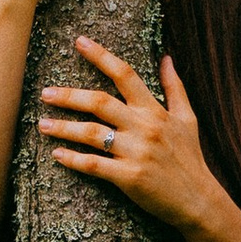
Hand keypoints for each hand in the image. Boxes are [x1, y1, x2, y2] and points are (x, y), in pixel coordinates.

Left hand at [36, 39, 214, 234]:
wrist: (198, 199)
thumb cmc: (190, 158)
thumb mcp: (187, 119)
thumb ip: (175, 87)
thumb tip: (167, 58)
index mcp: (154, 111)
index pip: (125, 75)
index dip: (101, 56)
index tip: (79, 42)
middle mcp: (143, 127)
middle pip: (99, 103)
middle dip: (69, 96)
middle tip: (45, 93)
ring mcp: (135, 152)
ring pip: (91, 134)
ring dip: (63, 128)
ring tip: (42, 124)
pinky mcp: (128, 177)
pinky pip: (94, 165)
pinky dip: (73, 159)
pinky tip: (57, 154)